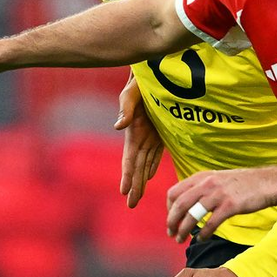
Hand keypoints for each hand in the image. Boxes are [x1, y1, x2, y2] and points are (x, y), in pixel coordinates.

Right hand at [115, 74, 163, 208]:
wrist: (152, 72)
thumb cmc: (140, 80)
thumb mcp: (132, 91)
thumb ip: (126, 107)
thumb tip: (118, 126)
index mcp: (133, 132)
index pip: (129, 160)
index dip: (127, 176)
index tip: (124, 192)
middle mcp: (139, 137)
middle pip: (136, 167)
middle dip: (134, 185)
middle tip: (131, 205)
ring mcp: (148, 134)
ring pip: (145, 163)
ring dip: (141, 180)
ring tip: (137, 197)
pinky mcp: (158, 130)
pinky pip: (154, 152)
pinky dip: (151, 165)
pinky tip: (150, 175)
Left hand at [166, 168, 276, 240]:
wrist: (266, 183)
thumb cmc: (241, 184)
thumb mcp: (216, 179)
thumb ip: (200, 188)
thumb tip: (185, 203)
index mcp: (201, 177)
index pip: (174, 192)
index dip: (168, 209)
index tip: (171, 219)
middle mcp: (206, 183)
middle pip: (179, 205)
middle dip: (171, 222)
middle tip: (171, 234)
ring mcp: (218, 194)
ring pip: (192, 215)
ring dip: (183, 230)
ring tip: (181, 240)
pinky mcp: (230, 206)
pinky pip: (211, 223)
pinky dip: (203, 234)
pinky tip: (201, 239)